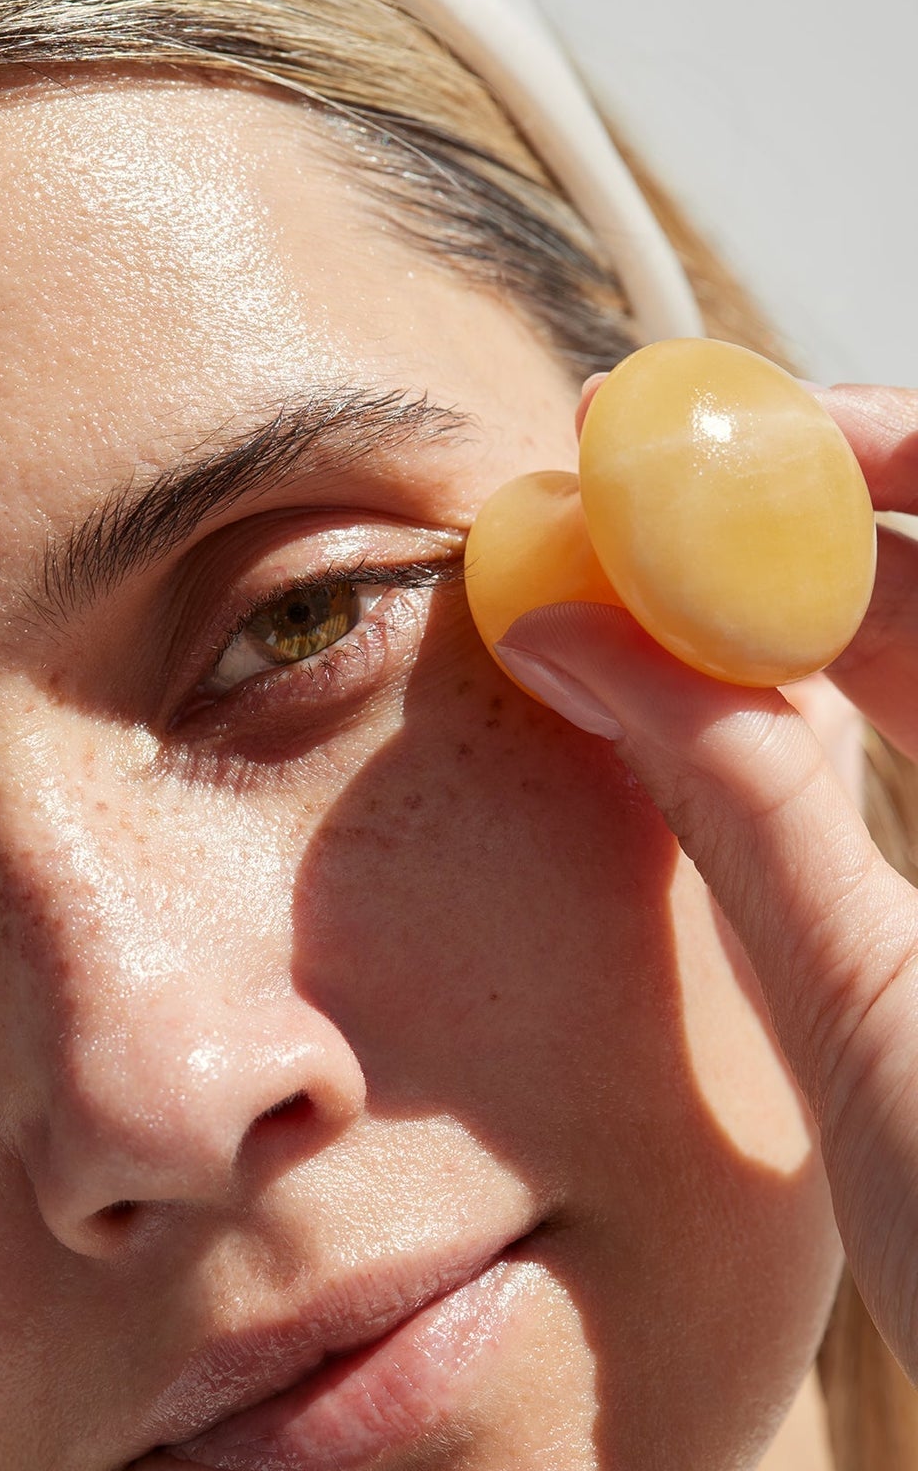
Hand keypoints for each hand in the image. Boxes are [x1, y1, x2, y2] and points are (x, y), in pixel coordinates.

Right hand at [495, 379, 917, 1384]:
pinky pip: (913, 769)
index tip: (714, 438)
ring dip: (786, 630)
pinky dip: (809, 730)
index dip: (872, 452)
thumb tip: (585, 632)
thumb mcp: (877, 1032)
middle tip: (625, 518)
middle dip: (796, 536)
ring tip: (636, 611)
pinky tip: (710, 727)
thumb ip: (742, 810)